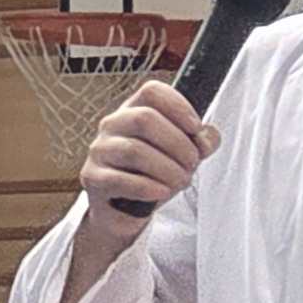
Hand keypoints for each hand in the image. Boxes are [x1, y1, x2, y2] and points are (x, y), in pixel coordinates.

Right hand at [76, 79, 214, 239]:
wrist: (121, 211)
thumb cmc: (149, 176)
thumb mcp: (179, 156)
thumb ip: (198, 143)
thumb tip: (209, 137)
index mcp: (134, 111)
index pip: (152, 91)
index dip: (178, 106)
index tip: (196, 129)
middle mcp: (113, 125)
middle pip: (144, 119)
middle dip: (177, 143)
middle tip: (191, 164)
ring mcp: (100, 151)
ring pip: (134, 150)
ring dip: (166, 168)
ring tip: (180, 182)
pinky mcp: (93, 178)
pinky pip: (121, 180)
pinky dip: (147, 187)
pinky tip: (161, 192)